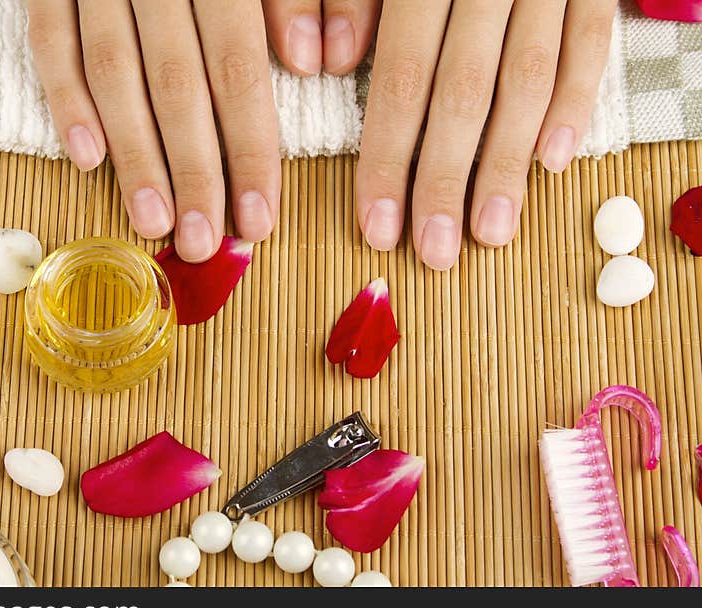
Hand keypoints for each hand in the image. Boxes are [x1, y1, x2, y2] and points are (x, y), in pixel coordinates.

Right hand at [26, 1, 280, 262]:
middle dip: (192, 173)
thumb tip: (307, 61)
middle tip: (200, 242)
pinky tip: (88, 161)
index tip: (257, 219)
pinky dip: (67, 102)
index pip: (238, 69)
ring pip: (113, 74)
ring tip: (152, 221)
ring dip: (134, 156)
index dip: (249, 150)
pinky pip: (50, 41)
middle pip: (176, 85)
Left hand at [265, 1, 616, 269]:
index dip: (389, 158)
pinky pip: (592, 41)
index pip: (403, 78)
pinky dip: (578, 101)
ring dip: (510, 164)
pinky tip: (557, 161)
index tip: (377, 226)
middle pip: (467, 93)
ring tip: (493, 232)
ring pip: (531, 79)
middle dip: (447, 180)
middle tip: (435, 252)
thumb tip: (327, 60)